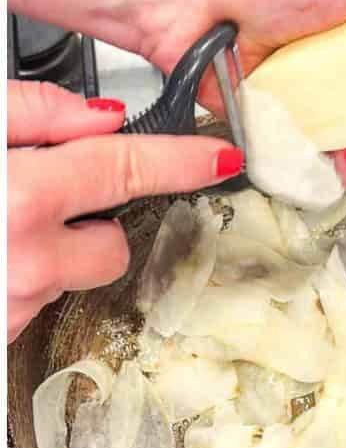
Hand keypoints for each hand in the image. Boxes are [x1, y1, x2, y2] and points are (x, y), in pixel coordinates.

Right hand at [7, 81, 241, 342]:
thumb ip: (30, 112)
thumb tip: (100, 117)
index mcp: (19, 198)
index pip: (125, 169)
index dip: (180, 162)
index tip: (221, 158)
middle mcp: (27, 262)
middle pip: (112, 245)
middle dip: (86, 224)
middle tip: (27, 202)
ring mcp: (15, 307)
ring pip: (74, 276)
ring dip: (48, 254)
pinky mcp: (3, 335)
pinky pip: (35, 304)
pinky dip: (19, 282)